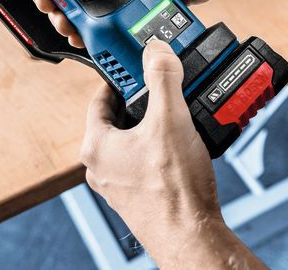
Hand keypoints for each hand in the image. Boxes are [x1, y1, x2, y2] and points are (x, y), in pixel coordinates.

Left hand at [80, 40, 262, 267]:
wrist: (191, 236)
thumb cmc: (173, 188)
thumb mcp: (170, 119)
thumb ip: (162, 78)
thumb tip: (156, 51)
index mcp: (96, 145)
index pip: (100, 98)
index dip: (119, 78)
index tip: (135, 67)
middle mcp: (100, 166)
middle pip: (118, 119)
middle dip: (141, 102)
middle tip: (163, 90)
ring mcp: (118, 184)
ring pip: (132, 141)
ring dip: (153, 126)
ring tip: (178, 118)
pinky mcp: (137, 196)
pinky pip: (144, 161)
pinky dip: (160, 149)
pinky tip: (182, 147)